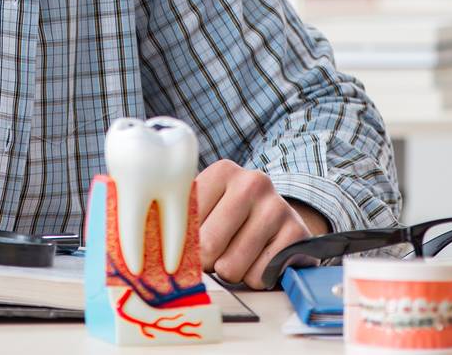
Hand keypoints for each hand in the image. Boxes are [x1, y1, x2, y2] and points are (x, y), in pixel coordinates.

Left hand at [195, 160, 327, 286]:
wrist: (281, 222)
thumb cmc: (232, 218)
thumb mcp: (206, 207)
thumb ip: (182, 221)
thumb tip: (154, 248)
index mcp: (223, 171)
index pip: (185, 221)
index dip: (185, 243)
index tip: (191, 243)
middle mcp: (253, 183)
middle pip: (207, 246)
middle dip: (208, 261)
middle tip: (217, 254)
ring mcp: (277, 208)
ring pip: (231, 267)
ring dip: (231, 273)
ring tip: (240, 255)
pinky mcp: (297, 235)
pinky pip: (258, 278)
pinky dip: (255, 279)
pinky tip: (261, 261)